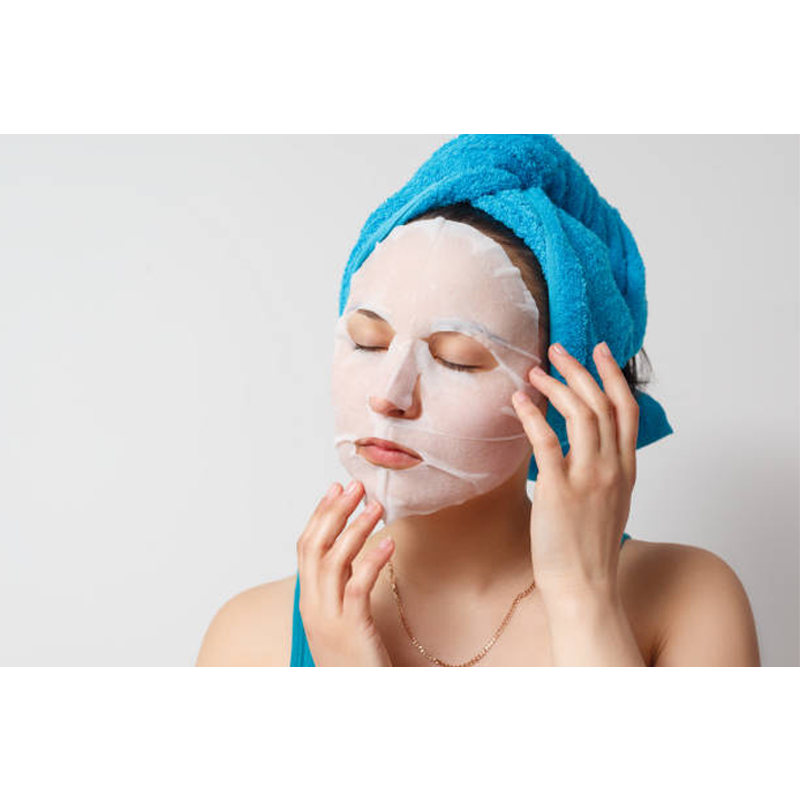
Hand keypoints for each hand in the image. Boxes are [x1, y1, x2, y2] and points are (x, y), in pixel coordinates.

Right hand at [296, 480, 394, 665]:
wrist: (357, 701)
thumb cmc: (354, 660)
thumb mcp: (341, 619)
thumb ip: (340, 588)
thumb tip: (350, 552)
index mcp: (308, 600)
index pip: (306, 547)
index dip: (320, 514)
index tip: (336, 488)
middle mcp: (313, 606)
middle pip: (315, 547)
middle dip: (334, 512)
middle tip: (354, 485)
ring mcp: (329, 618)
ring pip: (334, 561)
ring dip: (355, 528)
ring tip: (376, 505)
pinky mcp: (351, 629)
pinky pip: (358, 586)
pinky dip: (372, 560)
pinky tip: (389, 542)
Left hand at [511, 341, 638, 600]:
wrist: (585, 588)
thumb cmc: (590, 550)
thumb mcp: (609, 504)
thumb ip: (603, 472)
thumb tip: (584, 448)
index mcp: (626, 470)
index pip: (627, 411)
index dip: (614, 376)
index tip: (601, 351)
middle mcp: (612, 469)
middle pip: (602, 404)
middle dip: (580, 370)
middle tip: (558, 350)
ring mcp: (589, 479)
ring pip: (581, 415)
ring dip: (556, 387)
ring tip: (534, 373)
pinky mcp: (561, 491)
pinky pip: (547, 442)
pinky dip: (533, 416)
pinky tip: (519, 401)